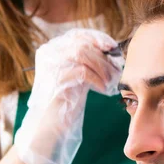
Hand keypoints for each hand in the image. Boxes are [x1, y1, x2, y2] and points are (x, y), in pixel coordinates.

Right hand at [14, 29, 122, 163]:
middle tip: (116, 69)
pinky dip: (97, 79)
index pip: (79, 34)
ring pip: (83, 54)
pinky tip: (103, 90)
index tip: (113, 49)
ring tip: (110, 81)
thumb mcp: (79, 77)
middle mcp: (49, 54)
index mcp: (53, 50)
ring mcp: (50, 66)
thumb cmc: (66, 103)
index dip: (99, 39)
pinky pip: (82, 71)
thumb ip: (89, 62)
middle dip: (104, 56)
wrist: (47, 128)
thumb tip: (112, 52)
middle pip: (83, 43)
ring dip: (102, 67)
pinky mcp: (55, 80)